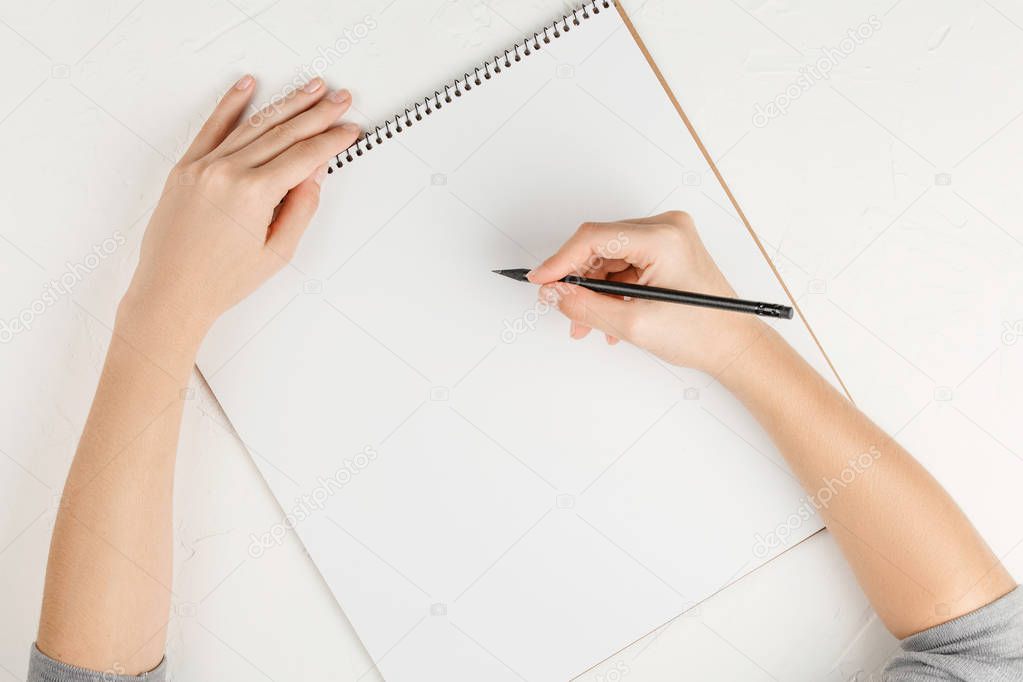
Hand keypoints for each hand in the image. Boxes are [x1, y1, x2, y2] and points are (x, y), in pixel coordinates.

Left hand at [120, 75, 360, 344]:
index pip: (304, 156)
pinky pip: (212, 128)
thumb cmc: (221, 280)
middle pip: (283, 133)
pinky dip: (230, 104)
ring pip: (253, 125)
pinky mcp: (185, 167)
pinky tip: (247, 85)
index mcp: (253, 194)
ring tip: (310, 89)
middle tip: (340, 98)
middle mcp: (227, 172)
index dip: (331, 140)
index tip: (349, 130)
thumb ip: (301, 208)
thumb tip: (315, 172)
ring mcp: (203, 166)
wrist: (172, 292)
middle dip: (317, 113)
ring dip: (286, 104)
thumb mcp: (278, 252)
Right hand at [528, 211, 767, 374]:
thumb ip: (586, 306)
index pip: (594, 237)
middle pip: (600, 244)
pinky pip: (624, 263)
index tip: (540, 280)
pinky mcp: (667, 250)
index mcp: (663, 238)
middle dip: (578, 279)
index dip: (560, 260)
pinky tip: (608, 316)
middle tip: (562, 308)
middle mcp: (667, 228)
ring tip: (588, 324)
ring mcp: (668, 237)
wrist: (734, 346)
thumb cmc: (701, 334)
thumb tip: (553, 293)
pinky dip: (611, 289)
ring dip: (594, 289)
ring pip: (609, 256)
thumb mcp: (633, 324)